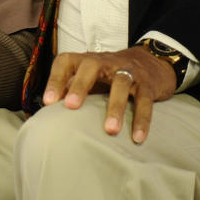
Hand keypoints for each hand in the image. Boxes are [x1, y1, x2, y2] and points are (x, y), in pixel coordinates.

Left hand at [42, 46, 176, 142]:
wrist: (151, 62)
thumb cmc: (110, 75)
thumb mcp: (90, 78)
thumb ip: (70, 89)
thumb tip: (47, 111)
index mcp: (87, 61)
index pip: (67, 61)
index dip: (55, 79)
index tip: (49, 102)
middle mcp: (106, 62)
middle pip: (91, 66)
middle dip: (80, 85)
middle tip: (70, 106)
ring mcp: (128, 71)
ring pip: (121, 83)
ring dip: (114, 107)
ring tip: (109, 131)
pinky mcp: (147, 85)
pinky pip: (144, 101)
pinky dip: (141, 120)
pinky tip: (137, 138)